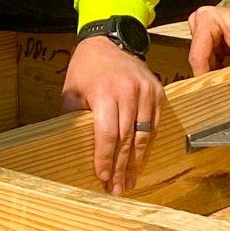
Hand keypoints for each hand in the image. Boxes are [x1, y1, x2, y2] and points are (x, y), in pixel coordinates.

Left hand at [60, 36, 165, 194]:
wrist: (107, 41)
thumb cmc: (85, 70)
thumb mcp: (72, 92)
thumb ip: (73, 119)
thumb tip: (72, 149)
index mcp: (104, 93)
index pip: (107, 135)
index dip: (106, 159)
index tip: (103, 177)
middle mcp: (128, 92)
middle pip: (126, 139)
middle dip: (121, 168)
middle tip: (117, 189)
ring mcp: (146, 91)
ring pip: (143, 135)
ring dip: (137, 162)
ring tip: (130, 182)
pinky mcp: (158, 91)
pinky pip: (154, 124)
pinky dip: (148, 144)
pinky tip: (141, 160)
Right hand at [188, 0, 229, 88]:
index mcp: (206, 19)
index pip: (198, 54)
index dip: (204, 75)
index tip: (214, 92)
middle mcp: (200, 23)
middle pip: (199, 58)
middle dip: (211, 74)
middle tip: (227, 86)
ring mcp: (204, 31)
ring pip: (203, 61)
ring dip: (216, 73)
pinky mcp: (209, 40)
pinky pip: (209, 61)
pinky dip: (219, 70)